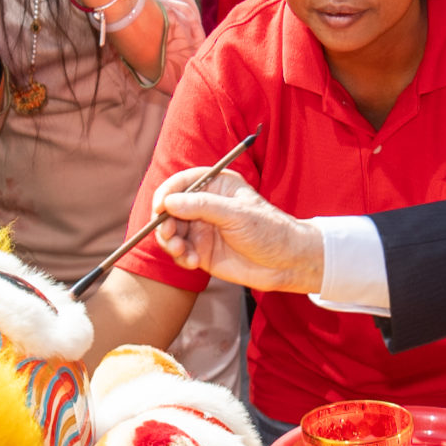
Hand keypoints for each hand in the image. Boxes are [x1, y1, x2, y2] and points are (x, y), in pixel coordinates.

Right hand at [148, 167, 325, 293]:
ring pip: (171, 231)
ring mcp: (202, 228)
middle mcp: (205, 205)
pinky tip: (193, 263)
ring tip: (183, 253)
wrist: (285, 263)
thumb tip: (170, 202)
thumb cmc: (269, 231)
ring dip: (171, 242)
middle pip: (171, 207)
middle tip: (171, 237)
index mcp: (217, 185)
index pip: (183, 182)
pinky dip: (180, 257)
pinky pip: (179, 251)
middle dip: (165, 222)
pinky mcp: (201, 250)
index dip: (167, 193)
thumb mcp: (237, 215)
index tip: (160, 208)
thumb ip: (203, 207)